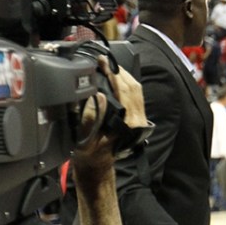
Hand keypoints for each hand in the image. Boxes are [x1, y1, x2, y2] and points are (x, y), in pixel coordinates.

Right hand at [74, 56, 146, 170]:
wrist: (98, 164)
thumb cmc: (90, 153)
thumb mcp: (85, 139)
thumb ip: (91, 118)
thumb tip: (99, 95)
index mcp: (129, 125)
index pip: (124, 91)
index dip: (113, 74)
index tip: (102, 63)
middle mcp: (138, 121)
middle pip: (133, 87)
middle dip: (118, 71)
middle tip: (103, 60)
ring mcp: (140, 119)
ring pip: (137, 89)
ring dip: (124, 75)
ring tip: (109, 66)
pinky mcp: (138, 117)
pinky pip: (136, 94)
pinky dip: (127, 82)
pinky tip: (116, 77)